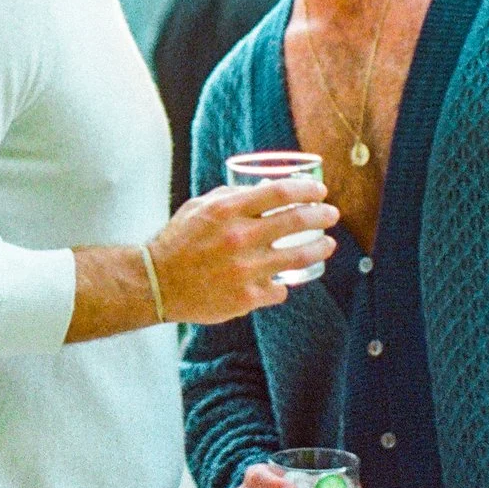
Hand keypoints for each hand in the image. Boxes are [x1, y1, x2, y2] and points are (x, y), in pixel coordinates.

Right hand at [148, 179, 338, 325]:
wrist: (156, 284)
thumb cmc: (178, 242)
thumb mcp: (199, 208)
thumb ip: (230, 197)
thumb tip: (263, 189)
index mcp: (227, 211)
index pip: (280, 192)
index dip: (307, 189)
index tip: (320, 190)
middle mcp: (239, 238)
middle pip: (297, 220)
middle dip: (322, 215)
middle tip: (332, 215)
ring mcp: (245, 270)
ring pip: (300, 256)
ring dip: (320, 247)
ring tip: (328, 244)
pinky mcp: (246, 298)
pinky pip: (280, 289)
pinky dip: (283, 284)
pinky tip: (283, 281)